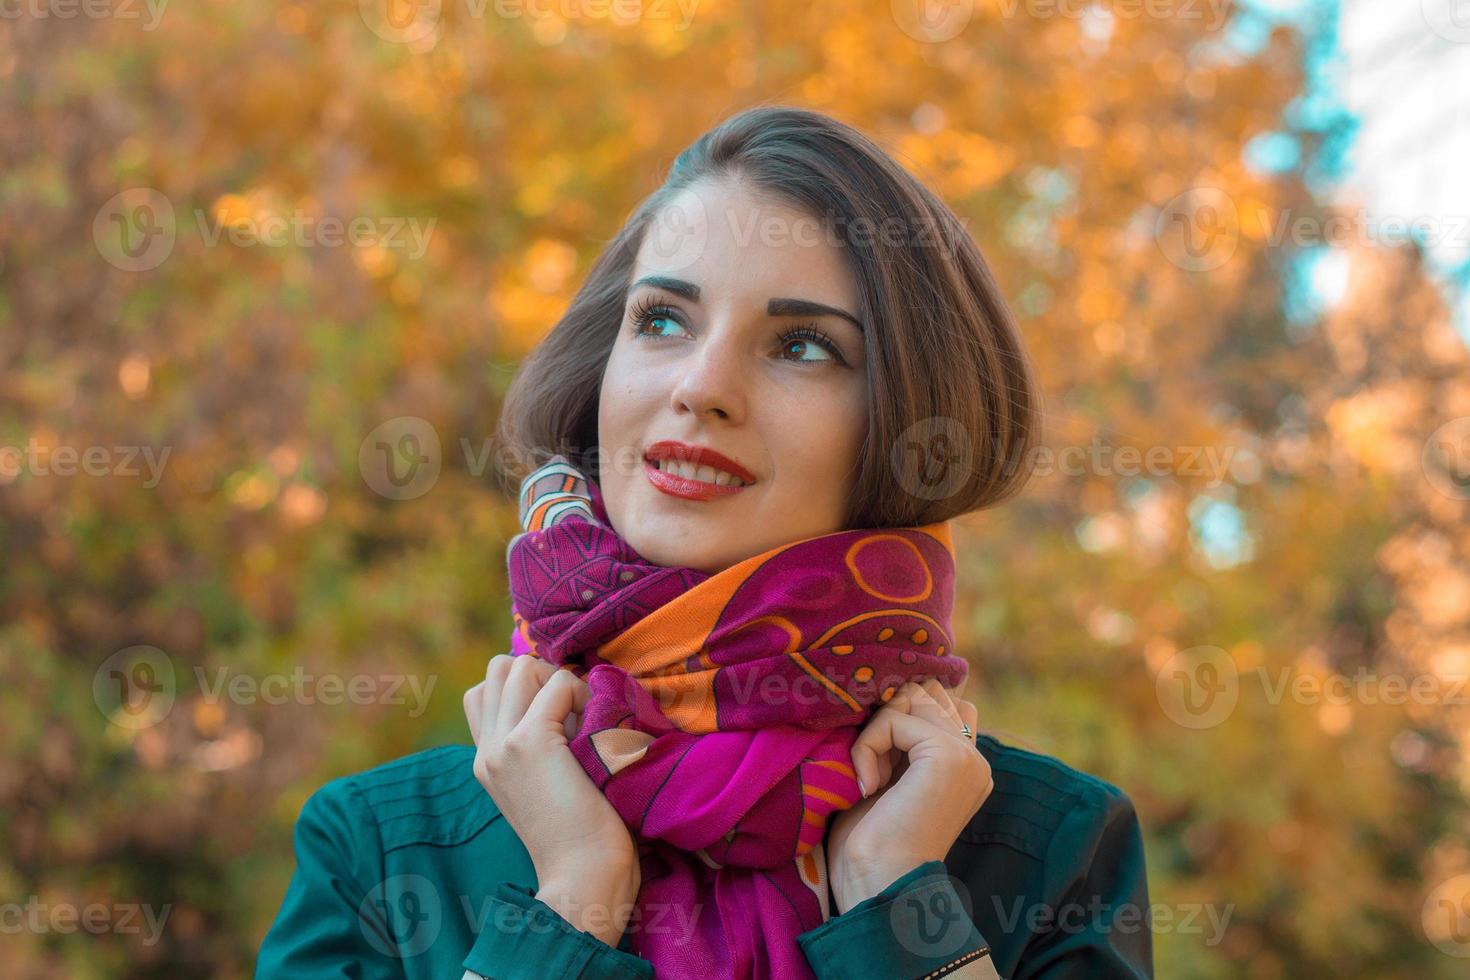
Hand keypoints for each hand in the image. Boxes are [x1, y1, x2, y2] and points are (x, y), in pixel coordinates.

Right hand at [465, 654, 640, 945]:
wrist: (584, 876)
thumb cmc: (582, 835)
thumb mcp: (545, 784)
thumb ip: (539, 747)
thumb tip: (564, 695)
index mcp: (486, 761)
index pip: (483, 691)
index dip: (526, 688)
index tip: (560, 716)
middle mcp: (486, 750)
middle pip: (497, 669)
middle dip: (540, 674)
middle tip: (572, 709)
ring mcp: (503, 744)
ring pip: (519, 665)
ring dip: (558, 679)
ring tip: (582, 716)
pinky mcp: (530, 741)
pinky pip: (558, 683)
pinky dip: (581, 692)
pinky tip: (595, 727)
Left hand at [826, 677, 990, 914]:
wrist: (879, 886)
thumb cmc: (871, 843)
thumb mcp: (889, 777)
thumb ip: (902, 737)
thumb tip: (894, 693)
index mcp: (967, 766)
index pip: (940, 702)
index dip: (899, 717)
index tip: (877, 767)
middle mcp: (975, 758)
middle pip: (926, 692)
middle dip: (889, 717)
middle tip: (873, 769)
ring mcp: (967, 755)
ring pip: (911, 697)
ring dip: (877, 730)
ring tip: (871, 776)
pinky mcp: (948, 755)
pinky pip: (893, 717)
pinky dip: (867, 745)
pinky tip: (868, 785)